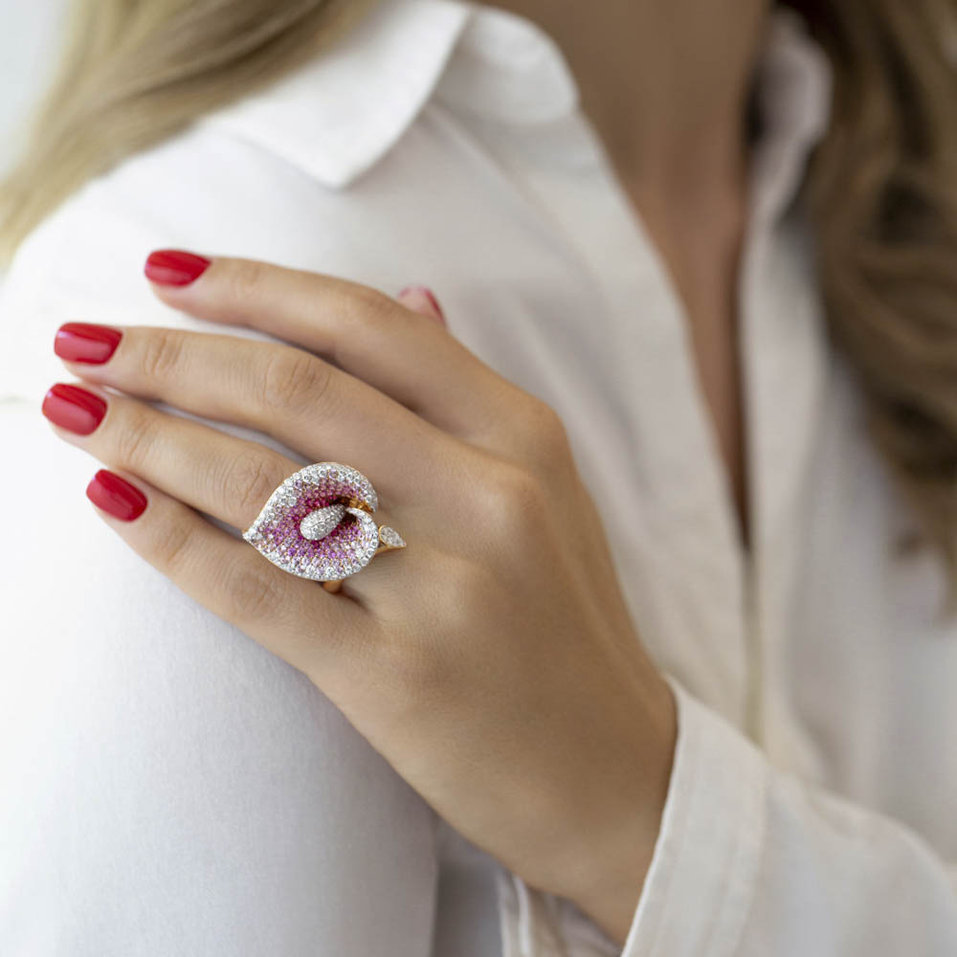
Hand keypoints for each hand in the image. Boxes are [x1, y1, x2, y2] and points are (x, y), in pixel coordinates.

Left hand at [43, 253, 676, 942]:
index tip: (165, 269)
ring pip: (264, 484)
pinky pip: (257, 590)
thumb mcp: (548, 490)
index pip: (367, 328)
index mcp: (523, 437)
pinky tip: (109, 497)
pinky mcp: (396, 679)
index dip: (254, 287)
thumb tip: (411, 296)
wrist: (615, 771)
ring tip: (72, 409)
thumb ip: (467, 394)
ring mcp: (446, 590)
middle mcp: (490, 498)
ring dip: (146, 435)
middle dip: (171, 353)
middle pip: (299, 392)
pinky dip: (169, 537)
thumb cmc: (568, 624)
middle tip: (83, 338)